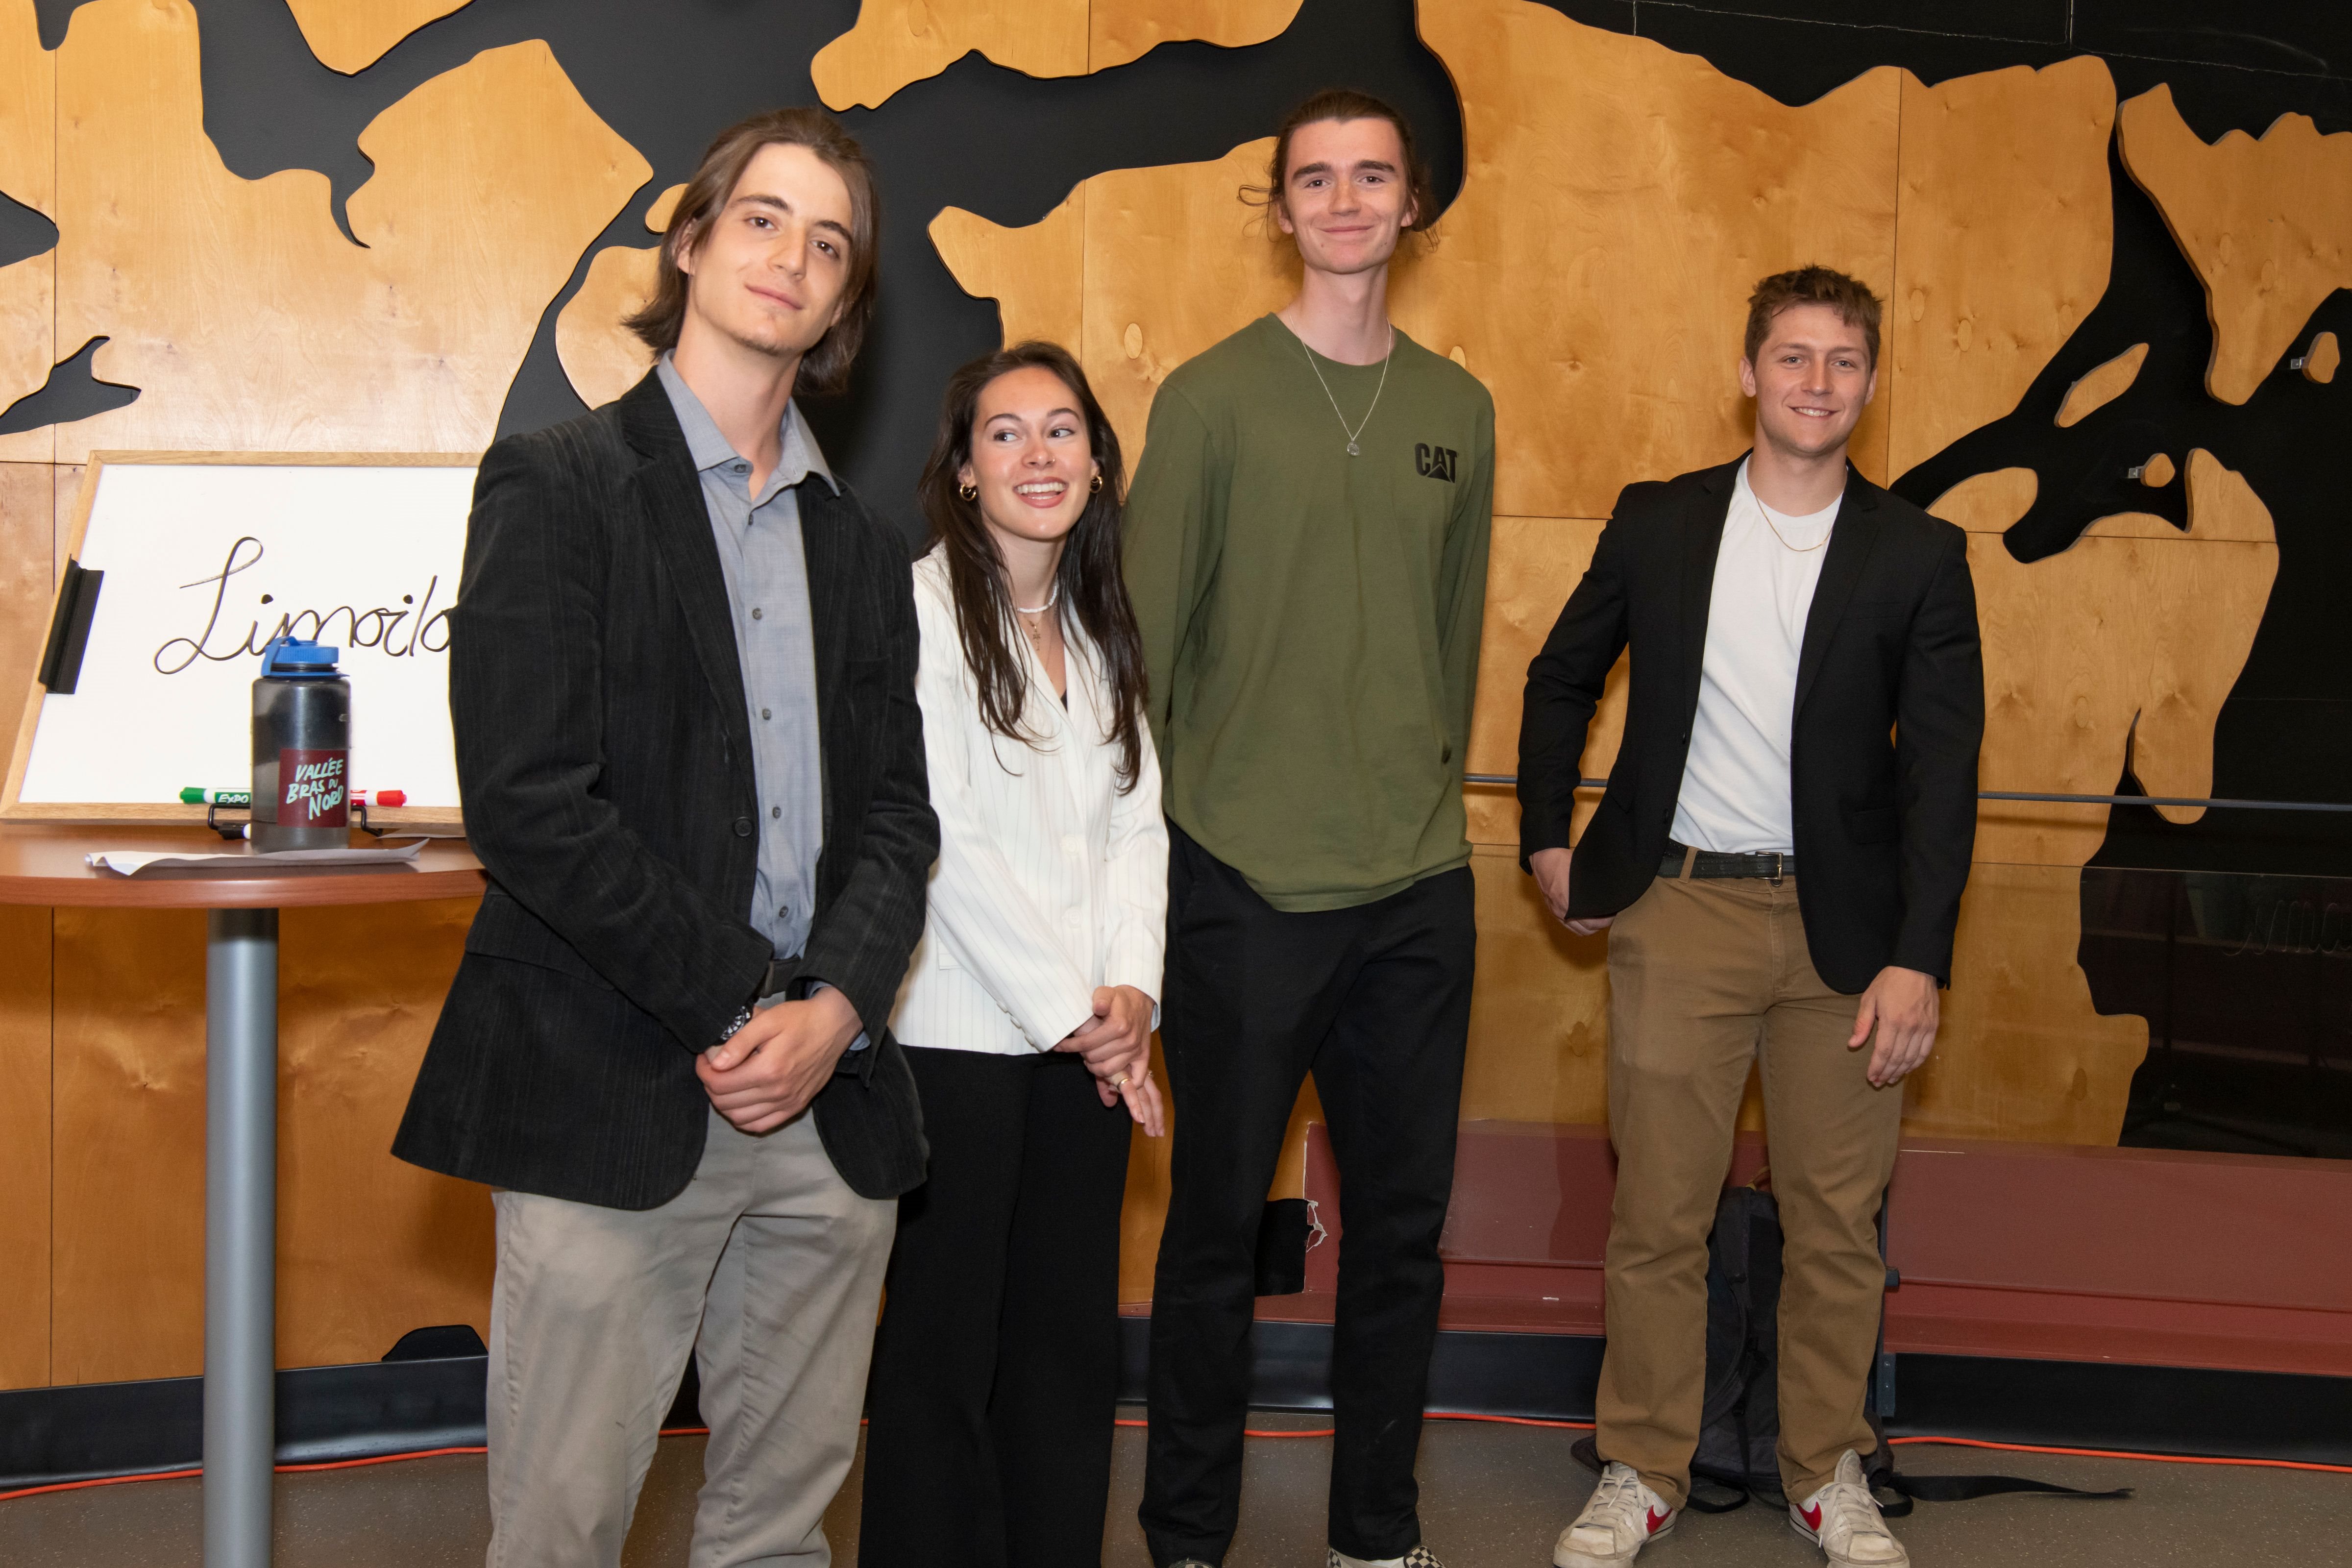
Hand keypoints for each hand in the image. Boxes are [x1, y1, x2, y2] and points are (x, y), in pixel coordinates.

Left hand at [697, 987, 862, 1132]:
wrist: (833, 1027)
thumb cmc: (800, 1020)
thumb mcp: (768, 1020)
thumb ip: (740, 1041)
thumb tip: (716, 1063)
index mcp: (769, 1069)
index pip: (720, 1083)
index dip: (703, 1072)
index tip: (703, 1059)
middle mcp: (778, 1092)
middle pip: (726, 1102)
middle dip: (710, 1086)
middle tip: (710, 1069)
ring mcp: (788, 1103)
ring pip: (739, 1118)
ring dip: (723, 1103)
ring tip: (723, 1084)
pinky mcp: (796, 1107)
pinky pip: (761, 1126)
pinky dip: (743, 1120)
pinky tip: (740, 1104)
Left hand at [1056, 985, 1164, 1136]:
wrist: (1140, 1000)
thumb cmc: (1119, 998)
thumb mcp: (1106, 992)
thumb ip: (1101, 998)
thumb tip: (1098, 1007)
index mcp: (1119, 1026)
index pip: (1087, 1044)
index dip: (1070, 1046)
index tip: (1060, 1045)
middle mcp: (1129, 1041)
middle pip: (1096, 1058)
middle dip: (1082, 1055)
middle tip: (1078, 1050)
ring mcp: (1137, 1051)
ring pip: (1109, 1071)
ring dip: (1095, 1068)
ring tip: (1089, 1059)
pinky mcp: (1144, 1058)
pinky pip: (1135, 1080)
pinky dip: (1121, 1084)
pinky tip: (1108, 1078)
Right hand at [1530, 846, 1612, 934]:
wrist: (1543, 857)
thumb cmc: (1563, 861)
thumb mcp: (1582, 872)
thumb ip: (1593, 886)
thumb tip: (1609, 892)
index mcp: (1570, 904)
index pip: (1593, 923)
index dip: (1607, 920)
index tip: (1614, 912)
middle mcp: (1562, 911)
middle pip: (1587, 930)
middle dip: (1601, 924)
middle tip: (1609, 915)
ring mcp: (1556, 912)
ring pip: (1578, 930)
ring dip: (1589, 927)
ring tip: (1598, 917)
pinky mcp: (1552, 909)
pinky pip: (1568, 925)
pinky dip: (1578, 926)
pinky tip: (1585, 917)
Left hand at [1849, 965, 1938, 1087]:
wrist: (1917, 967)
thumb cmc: (1890, 982)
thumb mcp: (1869, 998)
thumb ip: (1862, 1024)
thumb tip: (1852, 1044)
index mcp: (1892, 1021)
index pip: (1884, 1052)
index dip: (1877, 1067)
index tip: (1870, 1077)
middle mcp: (1910, 1027)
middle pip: (1898, 1058)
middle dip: (1887, 1073)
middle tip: (1878, 1082)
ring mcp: (1924, 1028)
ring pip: (1913, 1058)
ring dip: (1902, 1071)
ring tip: (1891, 1079)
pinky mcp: (1933, 1026)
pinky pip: (1926, 1050)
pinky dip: (1917, 1062)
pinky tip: (1908, 1068)